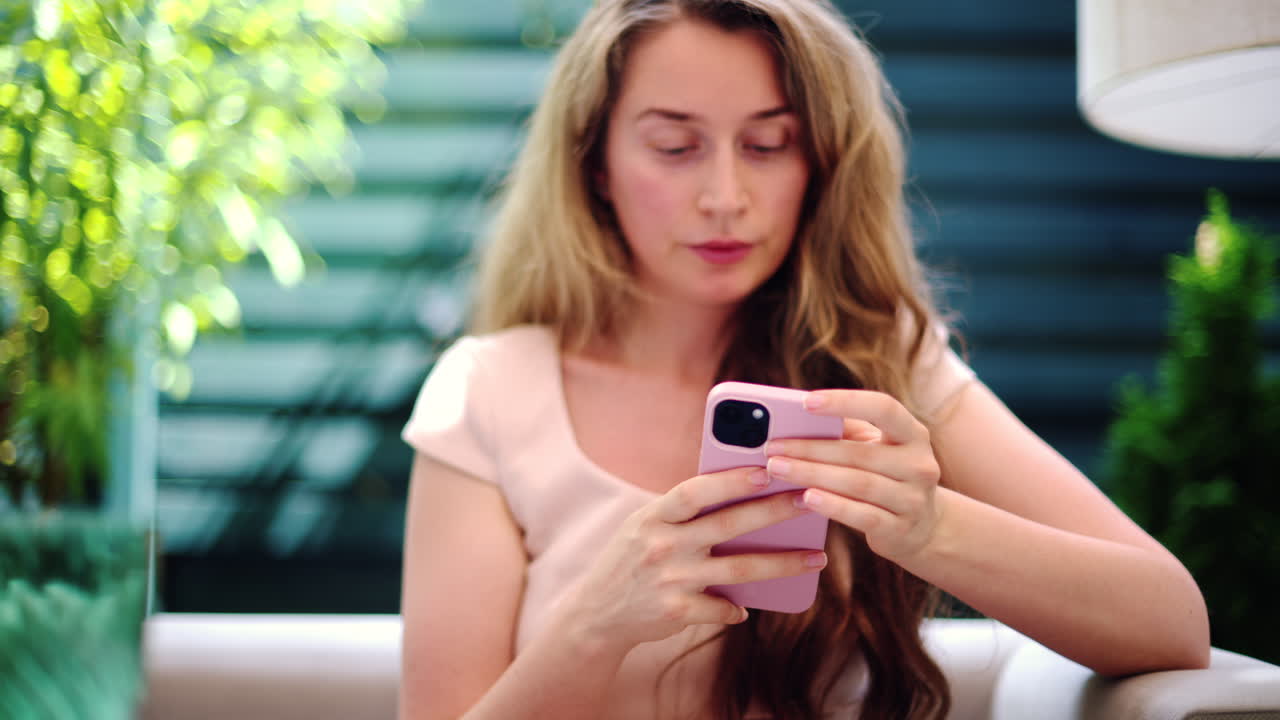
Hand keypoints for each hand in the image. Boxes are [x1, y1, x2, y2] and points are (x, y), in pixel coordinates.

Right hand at [557, 467, 827, 652]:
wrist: (597, 612)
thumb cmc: (633, 558)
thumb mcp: (646, 524)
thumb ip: (683, 511)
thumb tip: (743, 491)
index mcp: (654, 516)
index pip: (695, 491)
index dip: (731, 480)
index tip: (768, 469)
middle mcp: (663, 545)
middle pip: (728, 525)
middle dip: (773, 512)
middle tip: (811, 501)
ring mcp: (671, 579)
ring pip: (739, 569)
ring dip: (782, 564)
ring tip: (815, 558)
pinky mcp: (677, 612)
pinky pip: (722, 608)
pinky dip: (737, 608)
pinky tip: (750, 606)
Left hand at [763, 390, 942, 562]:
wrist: (924, 529)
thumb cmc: (886, 476)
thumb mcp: (876, 448)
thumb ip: (846, 430)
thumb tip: (795, 416)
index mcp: (913, 434)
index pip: (884, 408)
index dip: (846, 402)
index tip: (806, 401)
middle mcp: (920, 464)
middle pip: (859, 453)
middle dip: (810, 449)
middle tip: (772, 447)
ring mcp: (913, 499)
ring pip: (857, 483)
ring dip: (813, 475)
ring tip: (778, 469)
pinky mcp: (900, 529)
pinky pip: (861, 515)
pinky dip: (832, 505)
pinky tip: (805, 497)